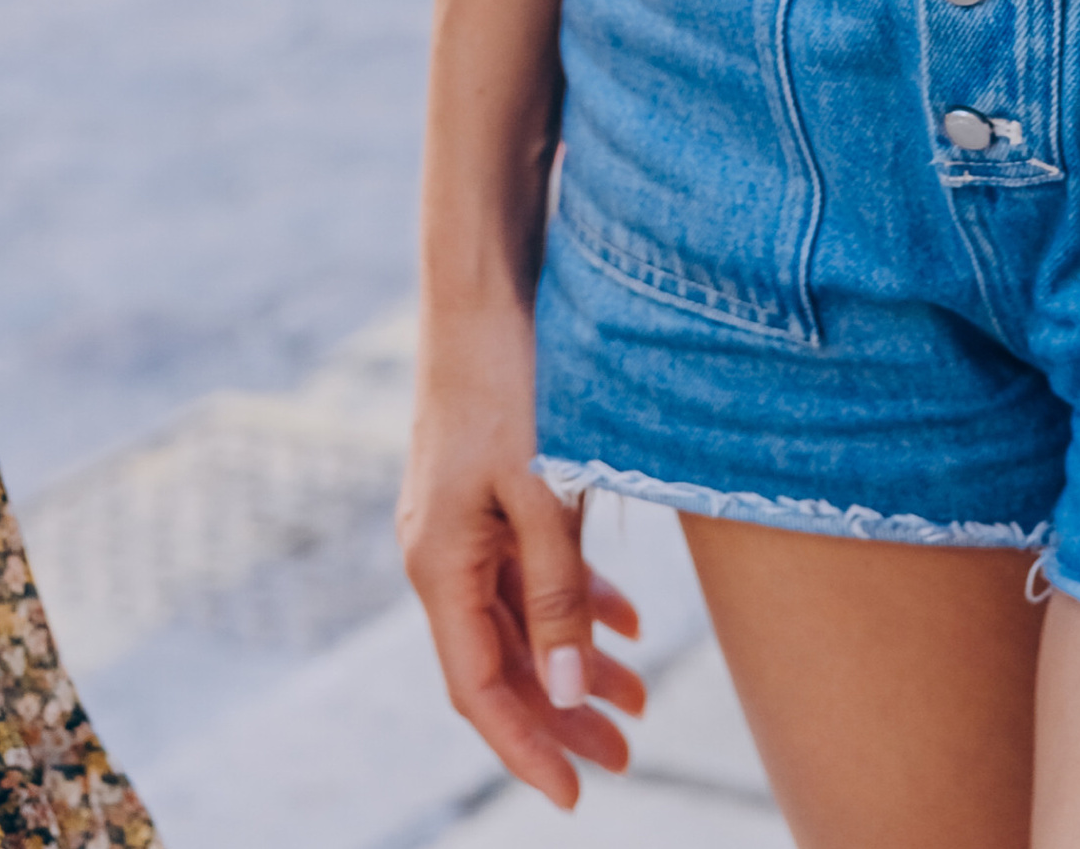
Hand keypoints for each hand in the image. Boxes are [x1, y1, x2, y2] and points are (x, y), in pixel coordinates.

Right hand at [400, 291, 645, 810]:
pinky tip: (627, 618)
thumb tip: (569, 691)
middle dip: (562, 714)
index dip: (526, 746)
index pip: (480, 688)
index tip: (575, 796)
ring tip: (638, 698)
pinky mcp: (489, 489)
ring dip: (575, 658)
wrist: (485, 284)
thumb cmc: (511, 381)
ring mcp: (463, 522)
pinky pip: (528, 568)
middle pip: (503, 660)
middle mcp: (442, 554)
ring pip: (521, 617)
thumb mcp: (542, 489)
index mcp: (441, 566)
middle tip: (625, 755)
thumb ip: (556, 590)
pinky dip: (575, 598)